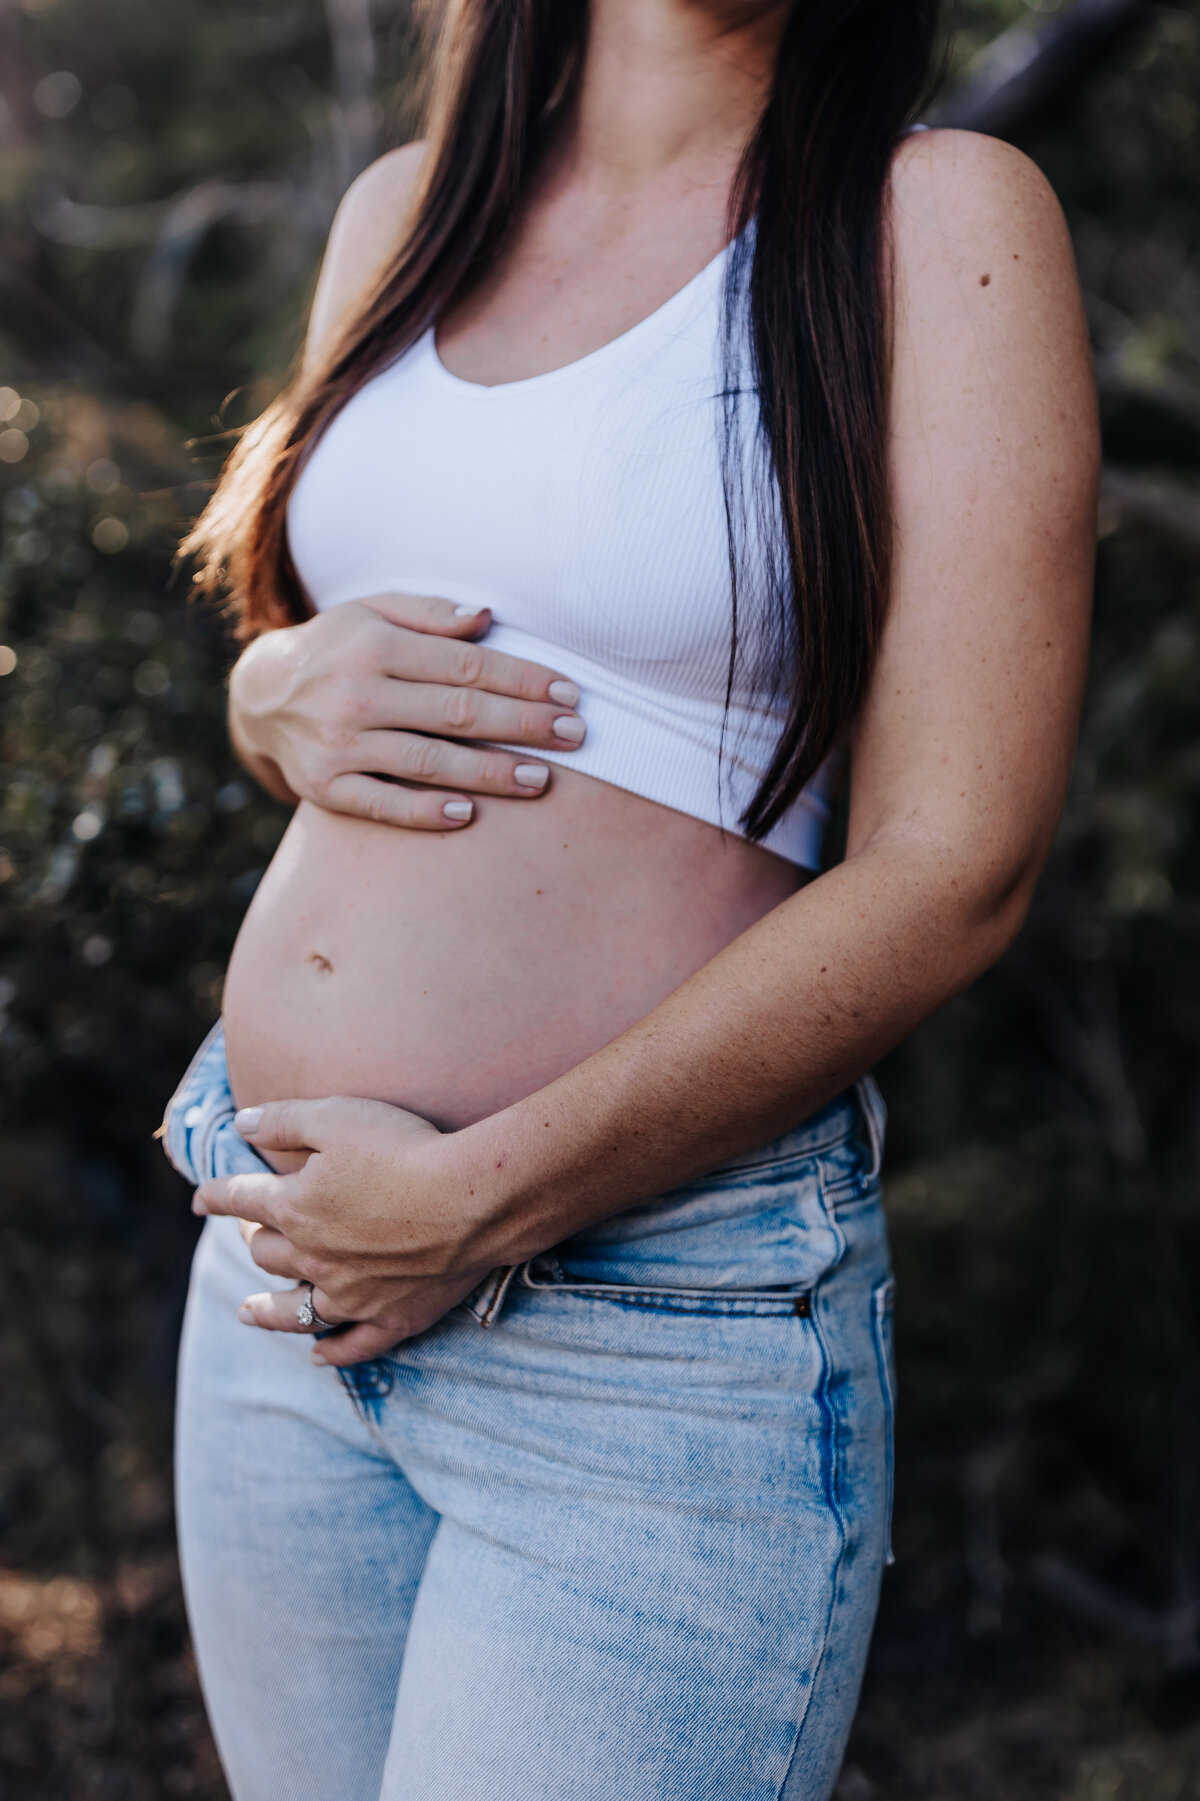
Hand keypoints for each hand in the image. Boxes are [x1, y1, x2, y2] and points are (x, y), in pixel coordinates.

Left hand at [193, 1095, 499, 1366]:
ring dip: (267, 1311)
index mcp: (295, 1206)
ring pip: (294, 1310)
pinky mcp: (392, 1319)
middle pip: (267, 1255)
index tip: (202, 1198)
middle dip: (254, 1241)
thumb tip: (239, 1125)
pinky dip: (332, 1352)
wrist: (473, 1200)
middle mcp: (313, 1258)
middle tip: (254, 1234)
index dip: (217, 1196)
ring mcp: (352, 1295)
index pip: (241, 1199)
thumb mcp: (337, 1116)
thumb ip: (282, 1120)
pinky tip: (319, 1355)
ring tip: (248, 1312)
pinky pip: (353, 1346)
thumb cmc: (406, 1149)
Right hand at [228, 591, 585, 827]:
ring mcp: (339, 744)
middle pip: (457, 712)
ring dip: (489, 772)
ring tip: (540, 779)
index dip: (523, 680)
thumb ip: (430, 613)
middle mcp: (356, 694)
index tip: (568, 694)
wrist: (259, 695)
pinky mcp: (325, 787)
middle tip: (574, 735)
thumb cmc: (337, 648)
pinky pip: (381, 804)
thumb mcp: (373, 611)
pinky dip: (424, 811)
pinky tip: (467, 815)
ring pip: (427, 760)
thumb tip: (488, 618)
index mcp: (375, 646)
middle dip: (523, 724)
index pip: (467, 665)